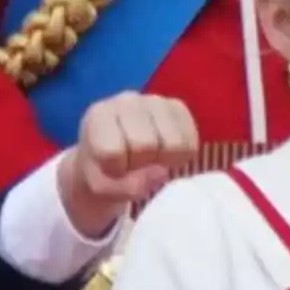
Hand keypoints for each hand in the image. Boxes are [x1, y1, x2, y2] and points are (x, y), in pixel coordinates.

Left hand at [58, 91, 197, 237]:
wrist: (113, 153)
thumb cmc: (103, 170)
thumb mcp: (102, 188)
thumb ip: (124, 187)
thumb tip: (161, 171)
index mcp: (98, 116)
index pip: (112, 152)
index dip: (116, 169)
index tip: (112, 167)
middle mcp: (126, 101)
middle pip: (145, 146)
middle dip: (141, 164)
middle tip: (133, 163)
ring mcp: (155, 100)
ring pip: (174, 143)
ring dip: (164, 159)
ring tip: (149, 157)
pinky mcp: (177, 107)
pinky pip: (191, 140)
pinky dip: (181, 155)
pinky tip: (165, 152)